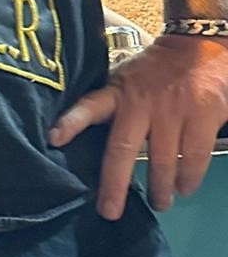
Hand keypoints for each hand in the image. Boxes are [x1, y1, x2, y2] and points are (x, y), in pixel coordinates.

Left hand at [49, 35, 227, 217]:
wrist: (202, 45)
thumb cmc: (157, 70)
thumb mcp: (127, 79)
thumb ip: (111, 105)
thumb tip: (82, 139)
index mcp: (118, 93)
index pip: (89, 106)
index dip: (71, 122)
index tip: (53, 139)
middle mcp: (142, 103)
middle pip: (123, 149)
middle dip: (114, 185)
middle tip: (110, 211)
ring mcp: (174, 110)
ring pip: (162, 161)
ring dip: (160, 188)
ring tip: (159, 203)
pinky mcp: (203, 116)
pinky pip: (194, 157)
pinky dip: (188, 178)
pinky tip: (184, 187)